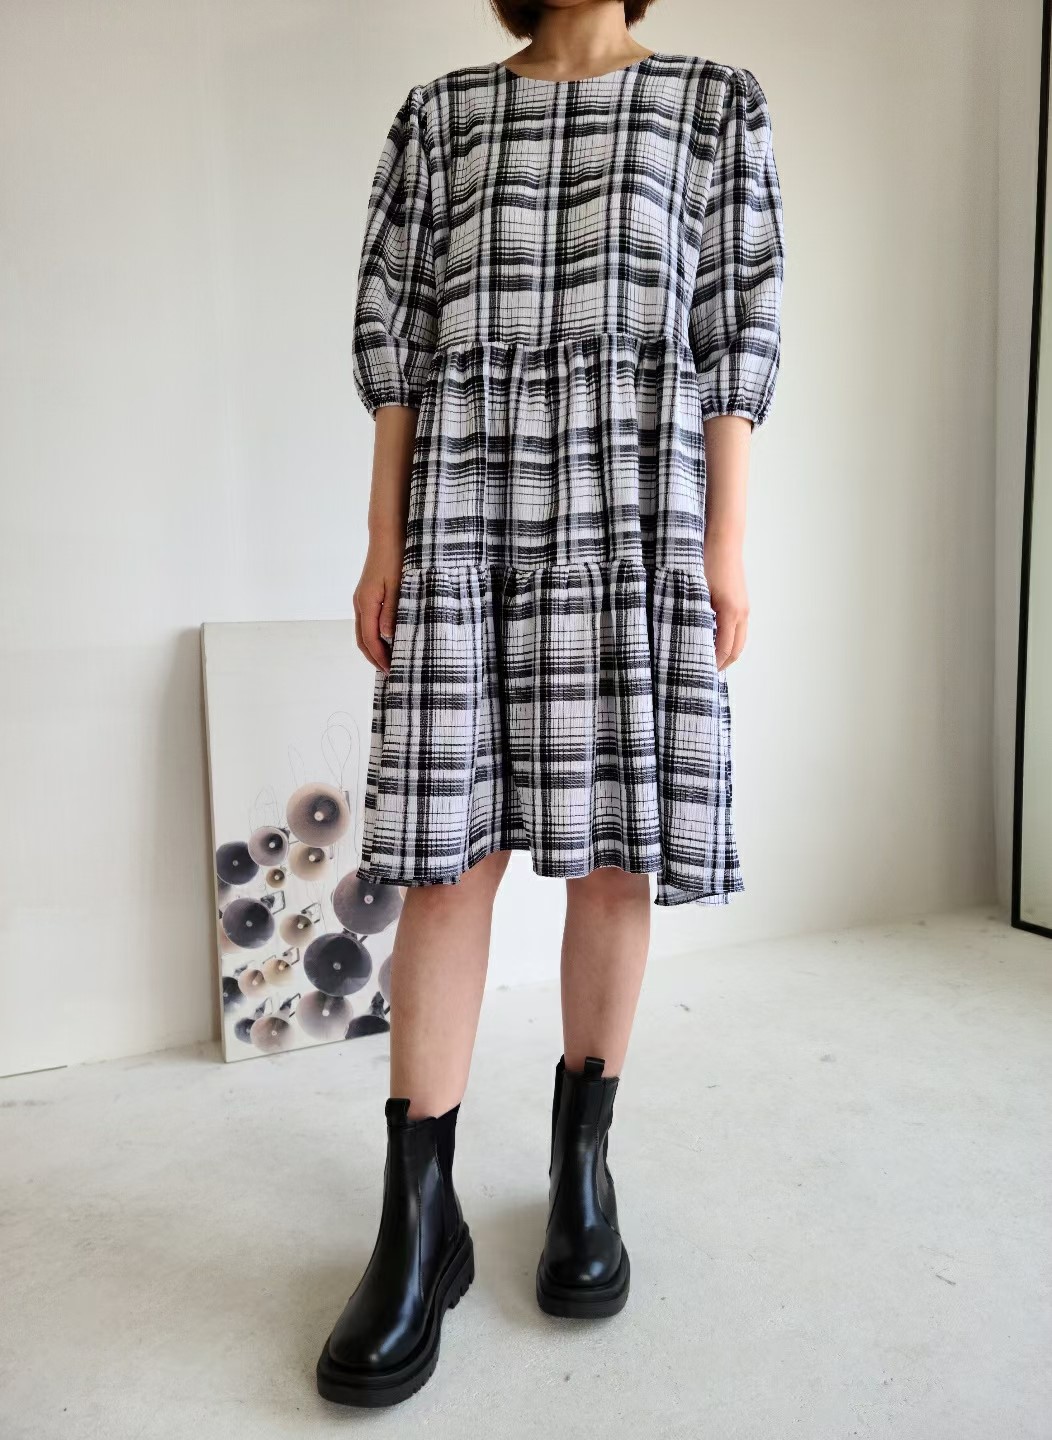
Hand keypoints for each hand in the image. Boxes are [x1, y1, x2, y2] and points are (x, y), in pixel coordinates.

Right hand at [354, 538, 403, 673]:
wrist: (388, 535)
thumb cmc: (396, 557)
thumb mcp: (399, 586)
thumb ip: (393, 611)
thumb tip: (387, 636)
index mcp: (367, 602)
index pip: (370, 639)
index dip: (380, 657)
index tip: (392, 670)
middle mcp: (360, 602)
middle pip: (363, 639)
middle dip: (374, 658)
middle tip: (389, 672)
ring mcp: (362, 599)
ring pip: (364, 631)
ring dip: (374, 648)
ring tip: (389, 660)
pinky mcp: (367, 595)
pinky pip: (367, 622)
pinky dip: (375, 636)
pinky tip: (388, 639)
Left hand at [704, 538, 748, 671]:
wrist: (723, 539)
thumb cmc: (706, 561)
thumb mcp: (695, 591)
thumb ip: (692, 616)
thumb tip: (684, 638)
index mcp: (730, 613)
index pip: (724, 650)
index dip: (713, 665)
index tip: (698, 674)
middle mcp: (742, 613)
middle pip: (736, 650)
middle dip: (722, 664)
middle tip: (703, 673)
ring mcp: (744, 607)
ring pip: (739, 640)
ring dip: (726, 652)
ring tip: (706, 660)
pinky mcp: (741, 601)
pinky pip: (738, 628)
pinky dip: (728, 639)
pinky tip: (712, 639)